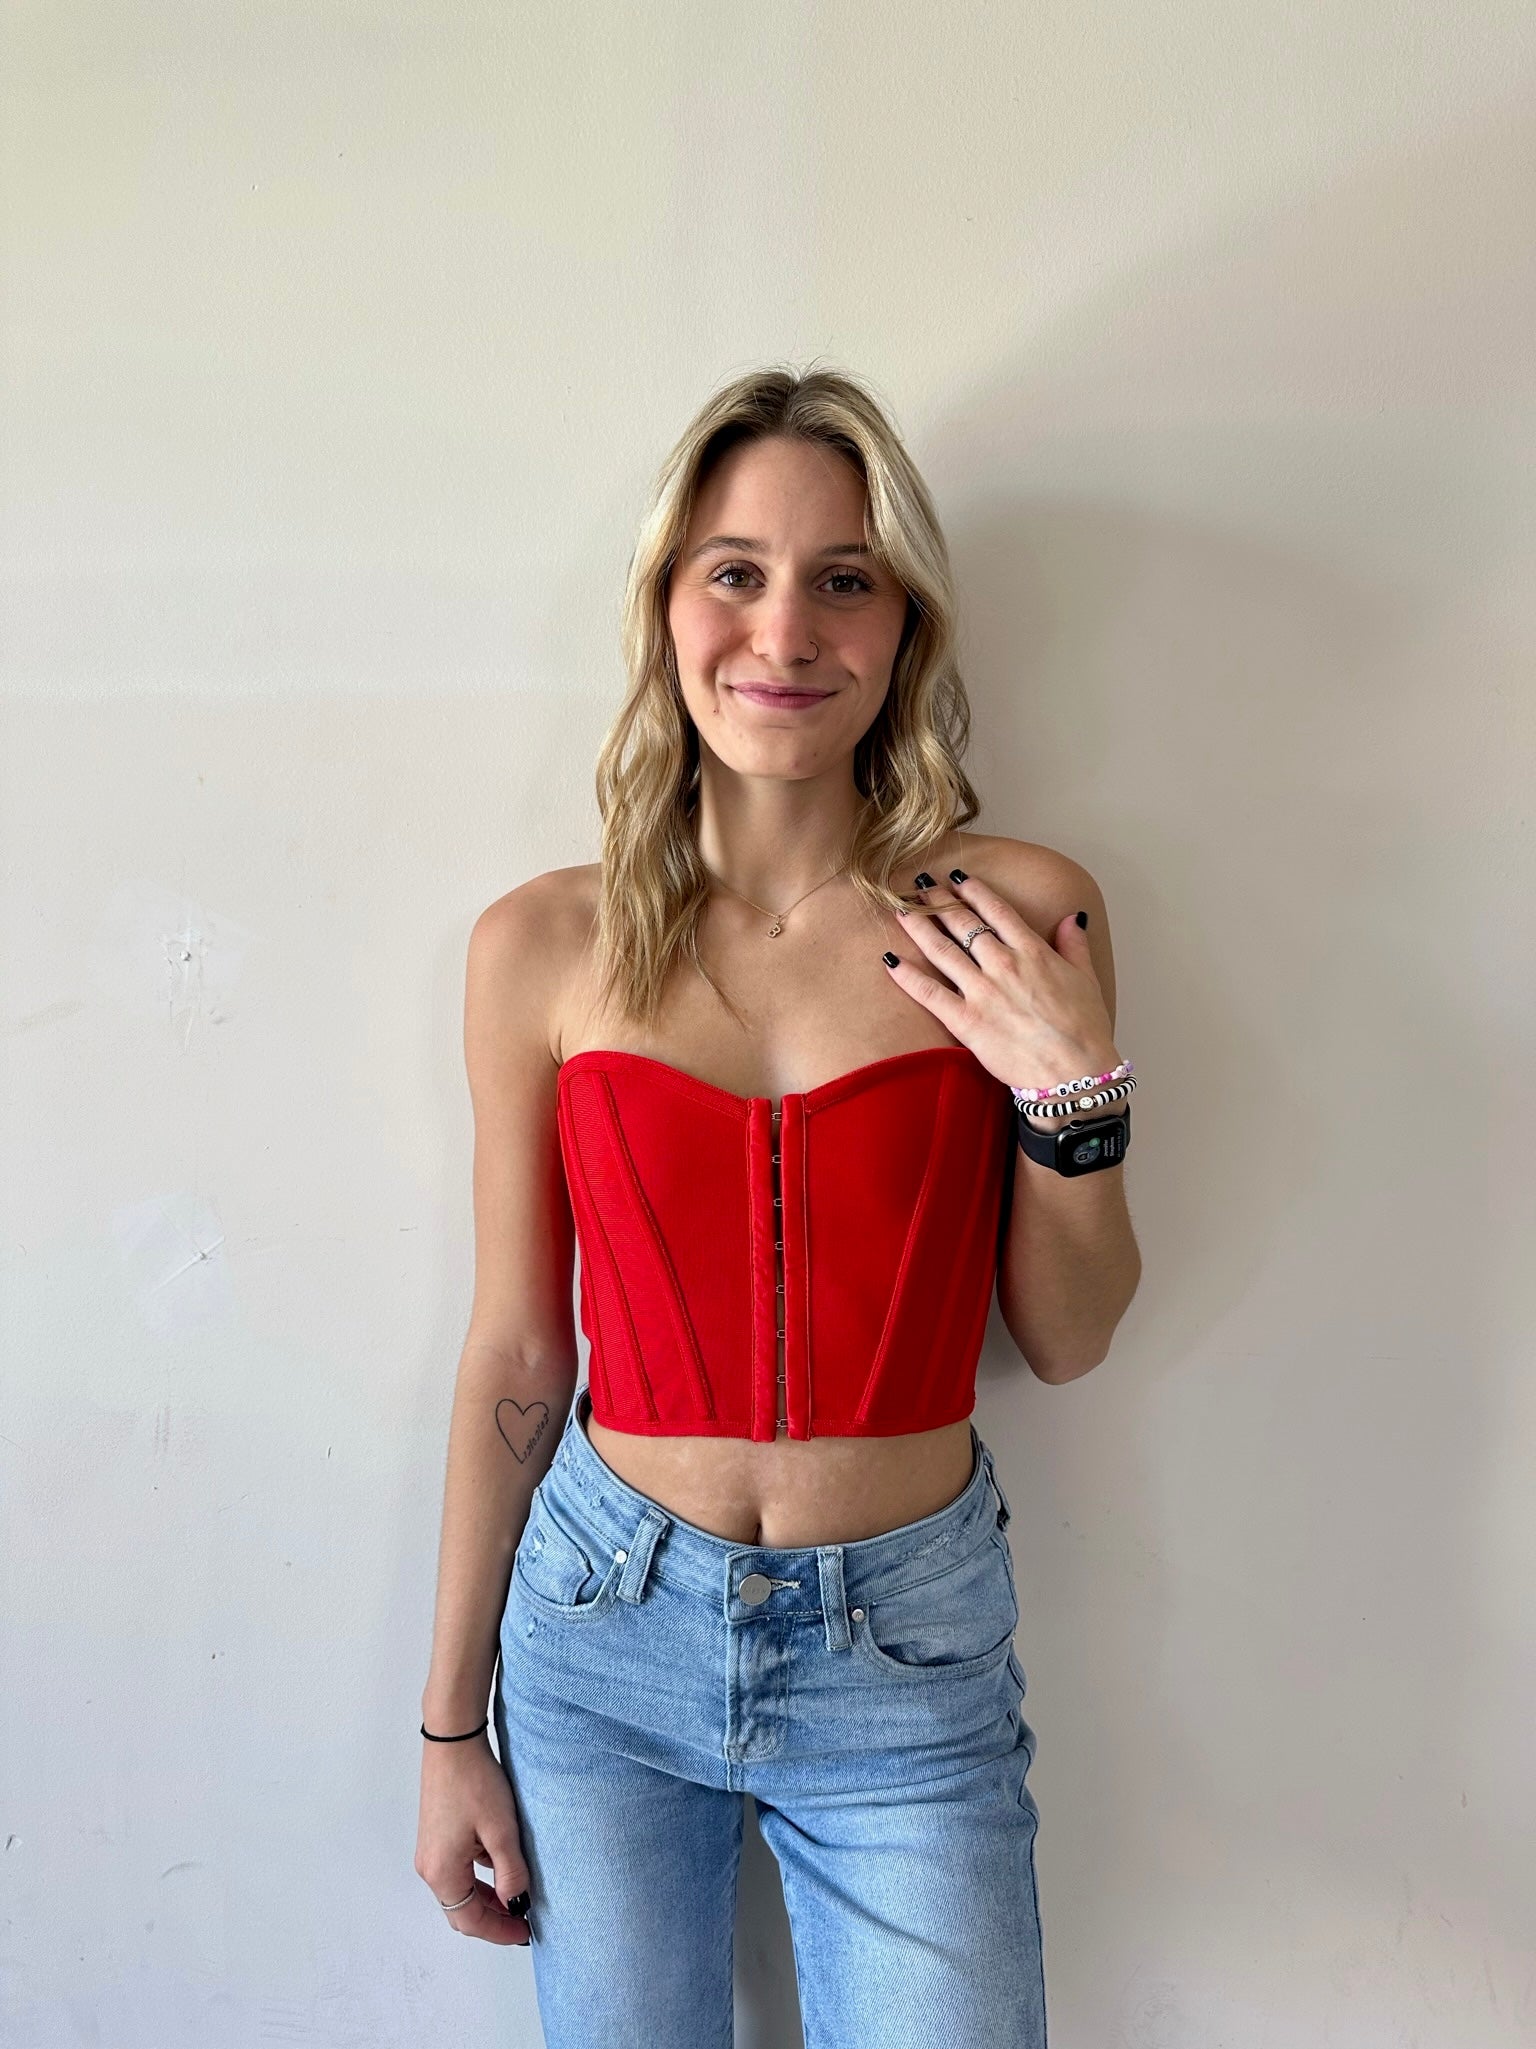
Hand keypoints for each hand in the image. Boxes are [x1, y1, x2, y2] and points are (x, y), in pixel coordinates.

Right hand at [415, 1734, 532, 1946]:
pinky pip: (458, 1868)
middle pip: (462, 1909)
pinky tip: (503, 1862)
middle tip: (523, 1919)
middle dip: (493, 1918)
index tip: (525, 1932)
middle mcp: (430, 1866)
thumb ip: (511, 1873)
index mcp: (442, 1872)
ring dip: (488, 1896)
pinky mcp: (436, 1835)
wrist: (452, 1741)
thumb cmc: (473, 1782)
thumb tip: (517, 1904)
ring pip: (461, 1889)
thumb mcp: (501, 1831)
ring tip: (518, 1892)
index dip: (499, 1931)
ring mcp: (431, 1850)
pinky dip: (480, 1875)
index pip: (470, 1921)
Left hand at [883, 867, 1118, 1097]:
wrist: (1074, 1073)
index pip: (996, 911)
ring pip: (941, 950)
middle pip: (962, 923)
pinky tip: (889, 959)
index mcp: (1032, 951)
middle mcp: (1002, 964)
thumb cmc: (1084, 1030)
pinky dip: (906, 975)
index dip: (973, 890)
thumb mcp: (1086, 979)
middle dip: (939, 900)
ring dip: (918, 926)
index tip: (957, 877)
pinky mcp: (965, 1021)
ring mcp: (981, 992)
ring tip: (900, 909)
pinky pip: (928, 993)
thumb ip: (1075, 945)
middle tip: (920, 885)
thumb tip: (1073, 917)